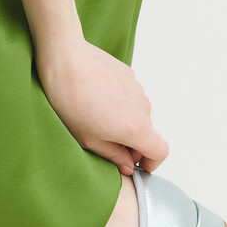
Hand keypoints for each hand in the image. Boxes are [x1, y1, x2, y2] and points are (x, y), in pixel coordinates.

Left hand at [35, 37, 168, 175]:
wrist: (65, 60)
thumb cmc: (71, 103)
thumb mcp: (89, 140)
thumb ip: (114, 156)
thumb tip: (127, 165)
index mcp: (136, 128)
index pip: (161, 151)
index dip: (152, 163)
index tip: (139, 167)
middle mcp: (144, 108)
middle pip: (147, 133)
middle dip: (133, 145)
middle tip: (108, 147)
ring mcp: (138, 89)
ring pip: (138, 115)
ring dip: (125, 123)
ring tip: (96, 121)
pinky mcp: (129, 75)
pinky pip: (130, 98)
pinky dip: (120, 106)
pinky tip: (96, 102)